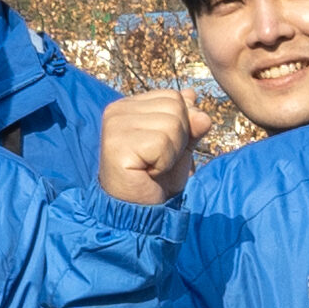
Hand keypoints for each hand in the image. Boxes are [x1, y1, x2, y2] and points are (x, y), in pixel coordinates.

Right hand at [99, 86, 205, 205]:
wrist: (138, 212)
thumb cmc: (156, 180)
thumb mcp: (180, 146)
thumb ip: (189, 122)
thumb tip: (194, 95)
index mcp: (128, 106)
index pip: (174, 97)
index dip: (182, 126)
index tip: (161, 149)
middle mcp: (117, 111)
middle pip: (175, 107)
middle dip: (178, 139)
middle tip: (158, 160)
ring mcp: (114, 127)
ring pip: (172, 124)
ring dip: (171, 153)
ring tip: (152, 167)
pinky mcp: (117, 145)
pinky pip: (162, 143)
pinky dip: (164, 163)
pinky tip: (147, 172)